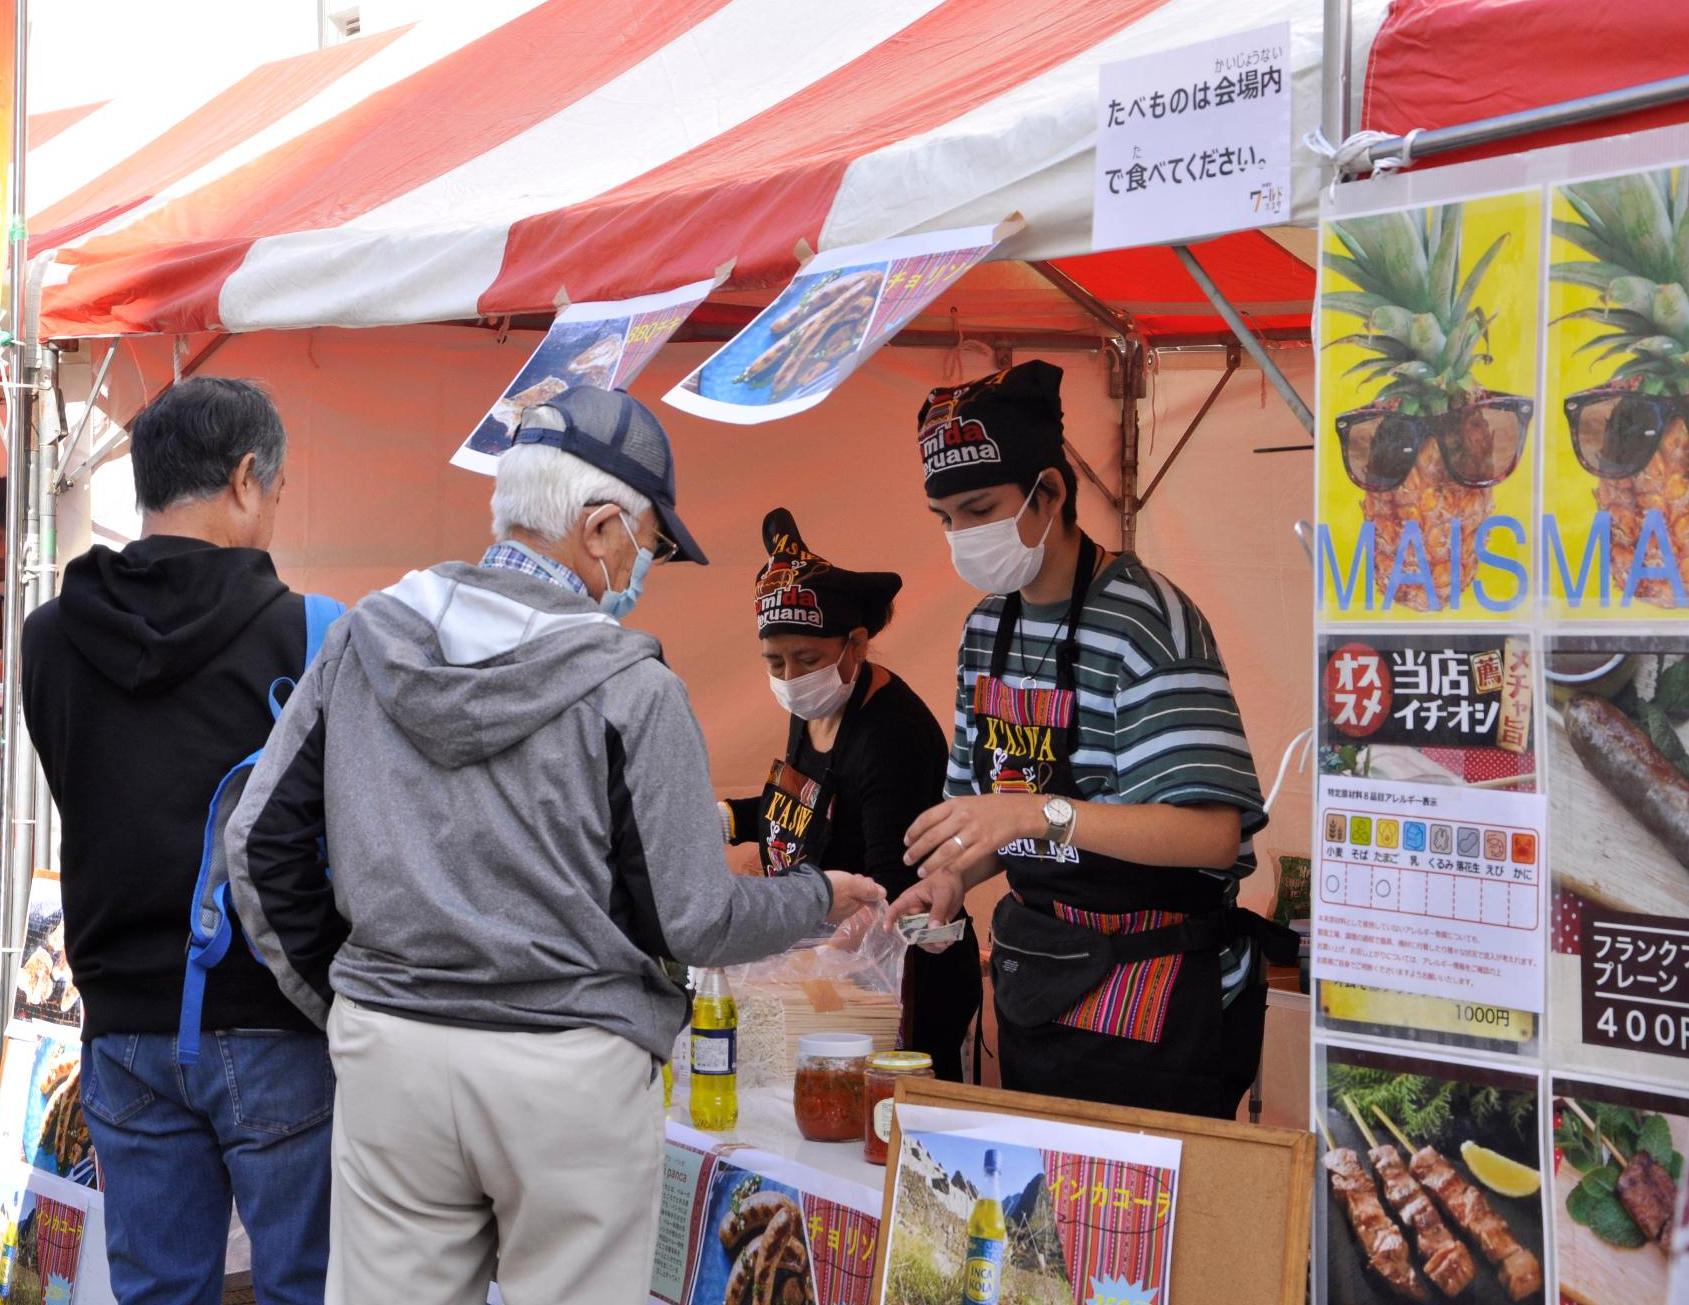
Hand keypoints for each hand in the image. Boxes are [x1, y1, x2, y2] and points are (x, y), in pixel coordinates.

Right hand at [823, 871, 885, 925]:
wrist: (806, 896)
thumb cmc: (833, 889)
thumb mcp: (854, 885)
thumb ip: (869, 889)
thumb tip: (884, 893)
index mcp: (856, 906)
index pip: (868, 899)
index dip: (870, 888)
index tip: (866, 879)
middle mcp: (846, 913)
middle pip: (857, 899)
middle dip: (859, 888)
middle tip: (856, 877)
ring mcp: (833, 913)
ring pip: (846, 900)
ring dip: (848, 890)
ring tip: (844, 880)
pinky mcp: (822, 910)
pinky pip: (834, 901)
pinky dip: (836, 894)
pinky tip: (831, 887)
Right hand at [885, 871, 965, 951]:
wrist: (957, 880)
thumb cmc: (946, 881)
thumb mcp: (943, 894)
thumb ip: (938, 911)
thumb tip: (932, 929)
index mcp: (910, 900)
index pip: (894, 909)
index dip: (889, 920)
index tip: (888, 931)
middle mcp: (913, 913)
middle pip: (908, 931)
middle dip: (921, 941)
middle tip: (939, 943)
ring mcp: (922, 921)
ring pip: (920, 939)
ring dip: (932, 944)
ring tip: (947, 942)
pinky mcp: (931, 926)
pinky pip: (930, 939)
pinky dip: (938, 944)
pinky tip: (949, 941)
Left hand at [903, 794, 1043, 877]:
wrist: (1020, 811)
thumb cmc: (992, 807)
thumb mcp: (967, 802)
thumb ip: (949, 813)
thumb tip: (928, 827)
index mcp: (955, 804)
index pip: (927, 818)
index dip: (914, 831)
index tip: (906, 842)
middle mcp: (962, 816)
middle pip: (933, 836)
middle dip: (917, 850)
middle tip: (907, 860)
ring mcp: (974, 831)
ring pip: (946, 850)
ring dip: (931, 863)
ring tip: (920, 872)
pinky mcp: (986, 844)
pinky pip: (964, 859)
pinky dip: (952, 868)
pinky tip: (943, 874)